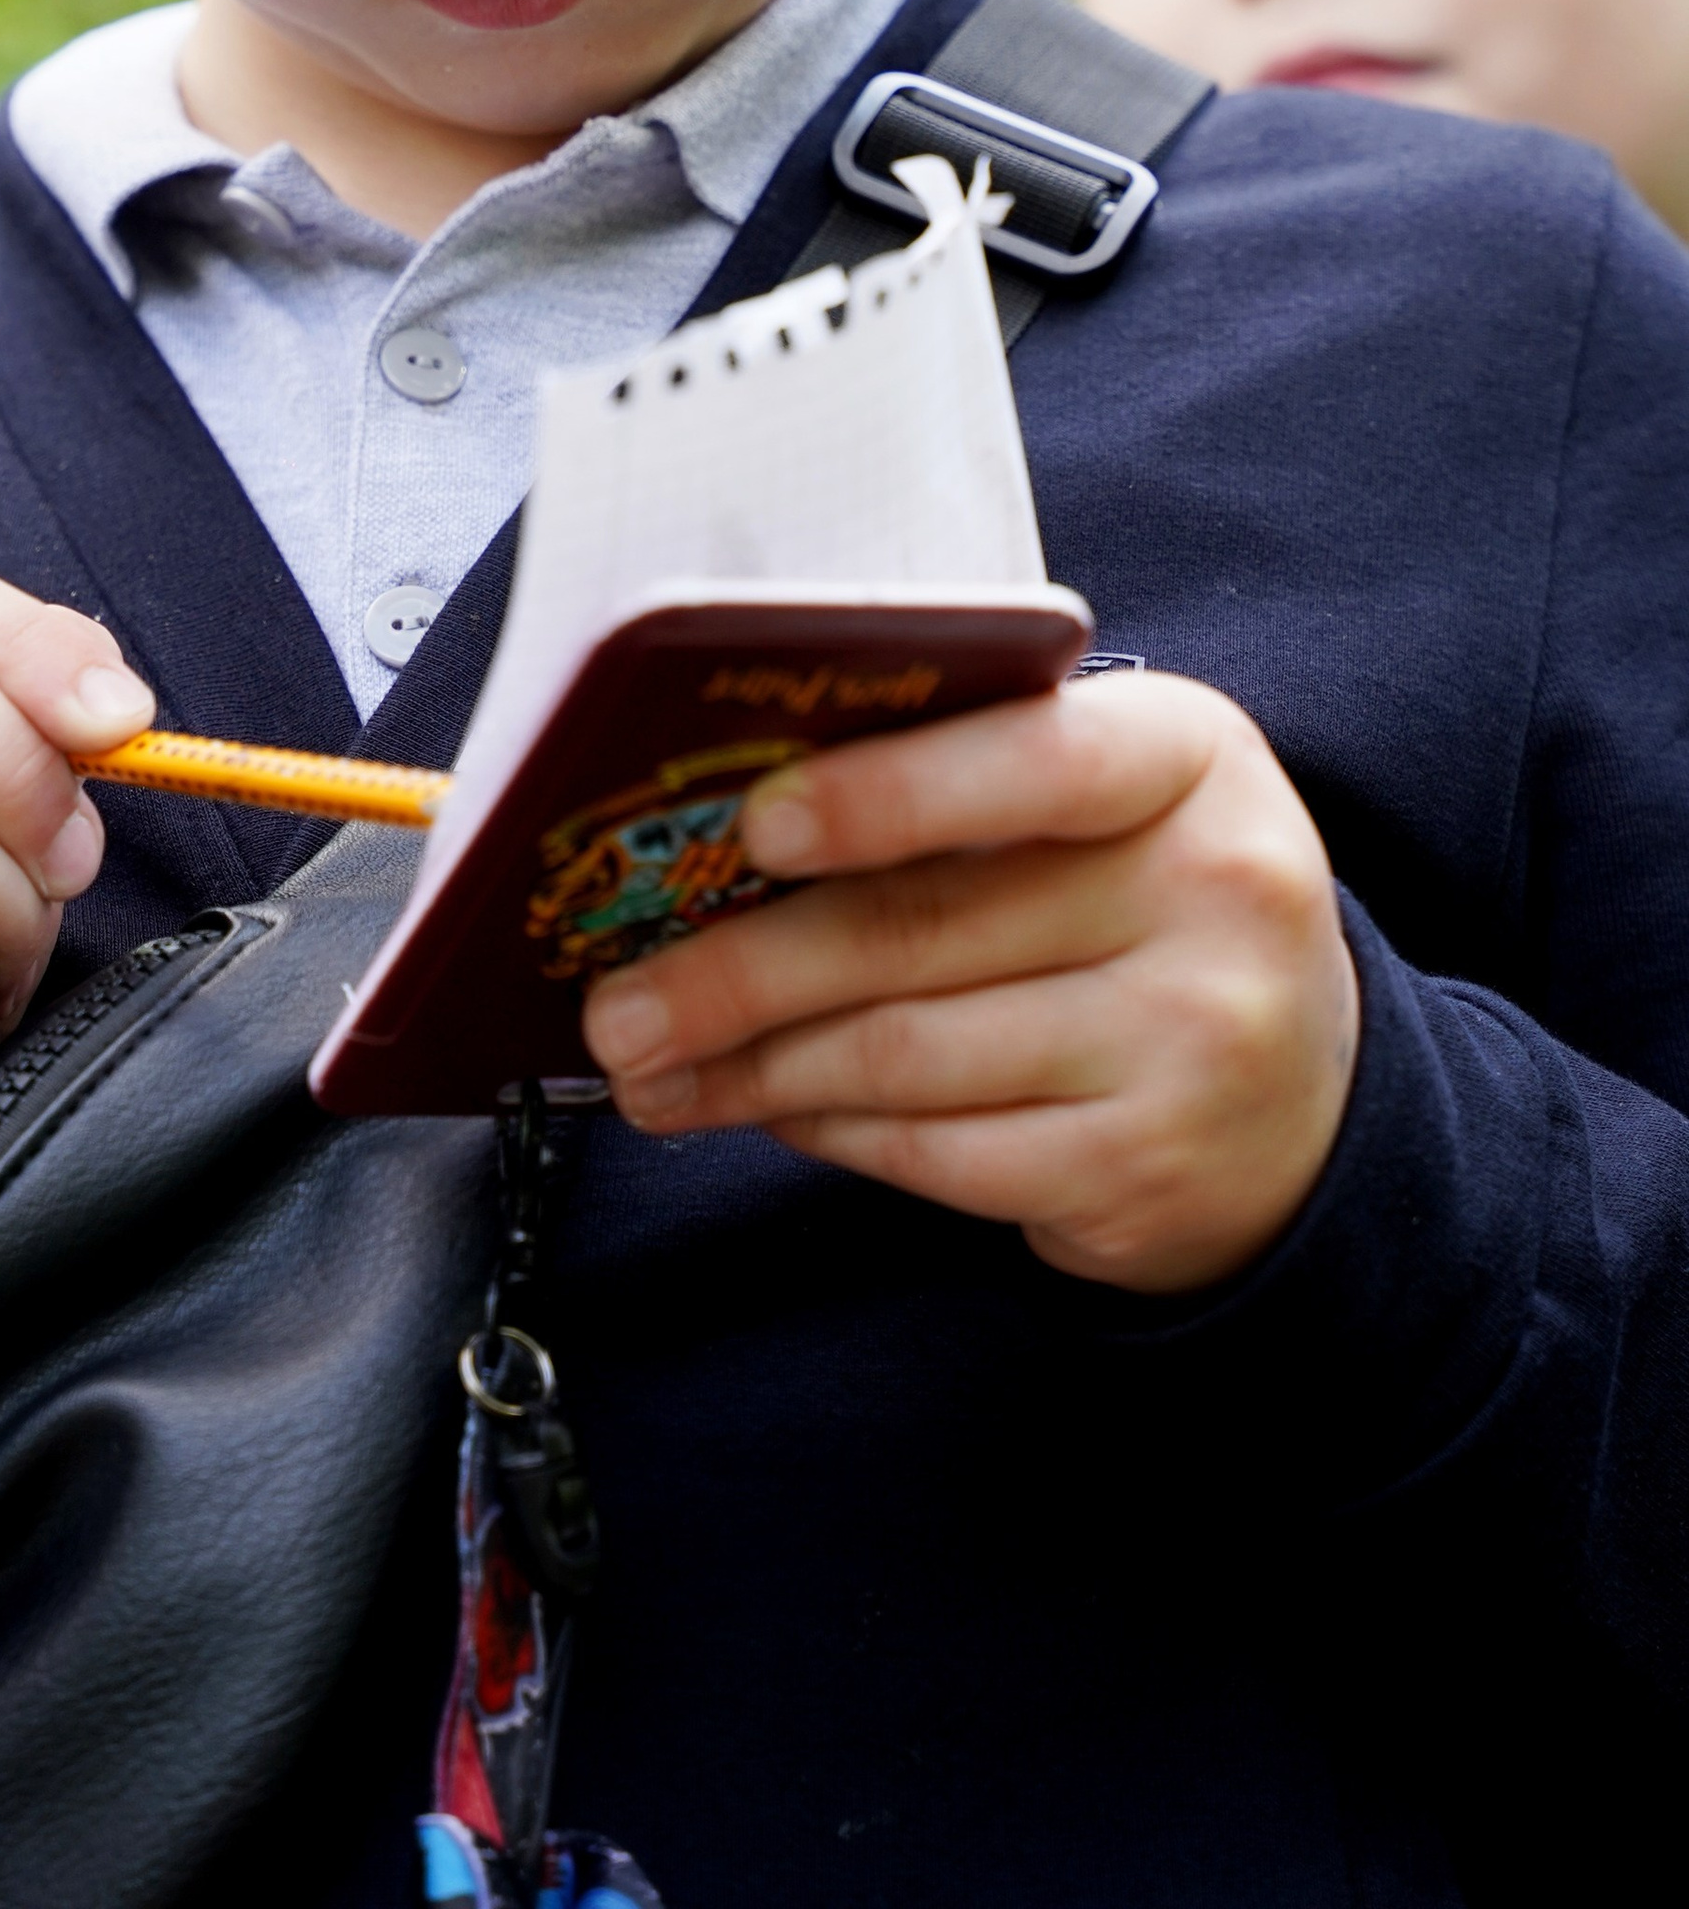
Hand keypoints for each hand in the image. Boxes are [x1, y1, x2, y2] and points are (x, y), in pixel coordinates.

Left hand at [578, 675, 1358, 1293]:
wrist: (1309, 1095)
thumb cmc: (1144, 902)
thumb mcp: (1103, 802)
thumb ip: (955, 782)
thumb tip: (717, 837)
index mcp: (1186, 756)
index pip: (1030, 759)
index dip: (883, 795)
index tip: (754, 825)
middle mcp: (1214, 892)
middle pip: (925, 928)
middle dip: (740, 970)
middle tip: (617, 1002)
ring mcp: (1192, 1043)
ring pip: (910, 1056)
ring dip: (755, 1067)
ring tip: (653, 1065)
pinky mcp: (1145, 1171)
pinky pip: (940, 1153)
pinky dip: (831, 1131)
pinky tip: (768, 1109)